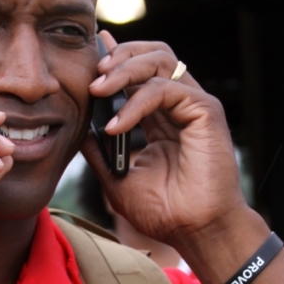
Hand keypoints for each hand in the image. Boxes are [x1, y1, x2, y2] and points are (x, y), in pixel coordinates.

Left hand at [83, 31, 248, 252]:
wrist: (194, 232)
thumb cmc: (165, 211)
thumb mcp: (117, 179)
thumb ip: (99, 153)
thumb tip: (78, 133)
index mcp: (161, 116)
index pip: (140, 72)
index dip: (117, 57)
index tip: (92, 52)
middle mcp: (179, 105)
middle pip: (152, 55)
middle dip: (119, 57)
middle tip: (92, 76)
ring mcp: (194, 106)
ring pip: (161, 61)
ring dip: (125, 70)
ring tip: (99, 90)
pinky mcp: (205, 112)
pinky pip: (166, 90)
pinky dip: (137, 103)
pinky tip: (118, 126)